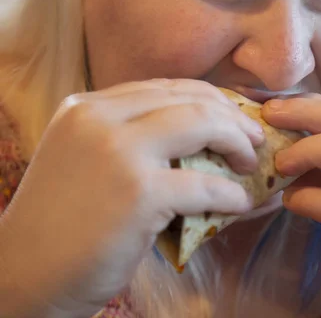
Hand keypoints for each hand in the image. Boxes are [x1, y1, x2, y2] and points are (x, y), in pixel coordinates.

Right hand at [0, 80, 262, 316]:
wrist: (25, 273)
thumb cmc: (63, 222)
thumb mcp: (88, 159)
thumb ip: (131, 137)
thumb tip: (201, 137)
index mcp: (87, 106)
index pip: (166, 87)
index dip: (210, 99)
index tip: (235, 118)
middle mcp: (100, 117)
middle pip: (190, 99)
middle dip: (233, 118)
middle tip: (255, 139)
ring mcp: (118, 151)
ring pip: (202, 124)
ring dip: (237, 143)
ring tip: (251, 164)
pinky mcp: (137, 191)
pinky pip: (204, 185)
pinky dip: (230, 194)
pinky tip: (240, 204)